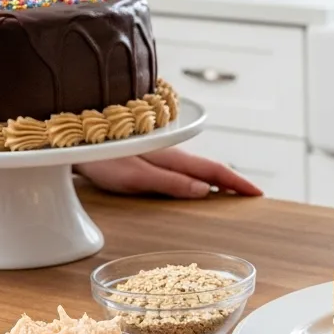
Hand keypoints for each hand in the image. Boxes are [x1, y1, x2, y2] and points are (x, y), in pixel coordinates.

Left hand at [75, 147, 261, 198]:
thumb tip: (205, 192)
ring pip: (197, 166)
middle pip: (209, 168)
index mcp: (174, 159)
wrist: (75, 139)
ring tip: (230, 190)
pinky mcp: (149, 156)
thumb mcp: (137, 176)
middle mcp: (172, 154)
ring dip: (216, 178)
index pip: (214, 172)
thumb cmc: (103, 159)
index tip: (257, 193)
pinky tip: (194, 181)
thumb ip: (171, 183)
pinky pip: (183, 167)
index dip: (237, 183)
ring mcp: (160, 154)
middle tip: (251, 194)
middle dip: (232, 180)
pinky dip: (198, 175)